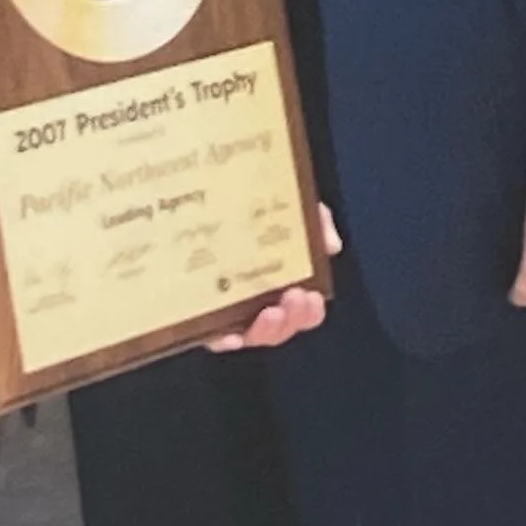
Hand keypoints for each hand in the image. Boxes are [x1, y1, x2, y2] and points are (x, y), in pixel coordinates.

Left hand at [206, 205, 343, 351]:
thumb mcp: (288, 202)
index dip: (310, 311)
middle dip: (293, 318)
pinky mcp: (194, 313)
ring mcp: (222, 309)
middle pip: (278, 327)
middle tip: (297, 298)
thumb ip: (315, 219)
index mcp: (275, 282)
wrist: (200, 187)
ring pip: (249, 334)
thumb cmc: (244, 204)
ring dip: (266, 329)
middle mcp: (250, 300)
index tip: (314, 296)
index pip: (299, 308)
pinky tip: (230, 336)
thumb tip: (331, 245)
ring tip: (272, 312)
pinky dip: (223, 339)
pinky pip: (209, 335)